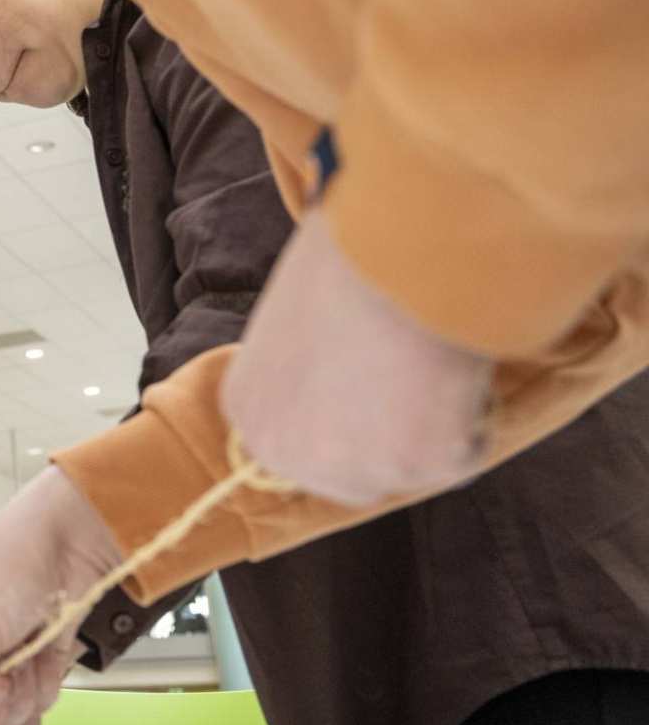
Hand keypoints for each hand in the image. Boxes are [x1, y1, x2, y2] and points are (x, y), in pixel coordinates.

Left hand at [224, 207, 494, 504]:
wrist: (390, 250)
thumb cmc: (345, 257)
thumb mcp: (296, 313)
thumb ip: (306, 356)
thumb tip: (339, 355)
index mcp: (247, 410)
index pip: (303, 441)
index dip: (351, 413)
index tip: (376, 374)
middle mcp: (286, 453)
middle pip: (354, 474)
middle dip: (391, 437)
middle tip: (415, 376)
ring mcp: (352, 469)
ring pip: (414, 467)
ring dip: (434, 424)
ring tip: (428, 357)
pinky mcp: (418, 470)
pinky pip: (464, 453)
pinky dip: (475, 414)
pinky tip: (453, 366)